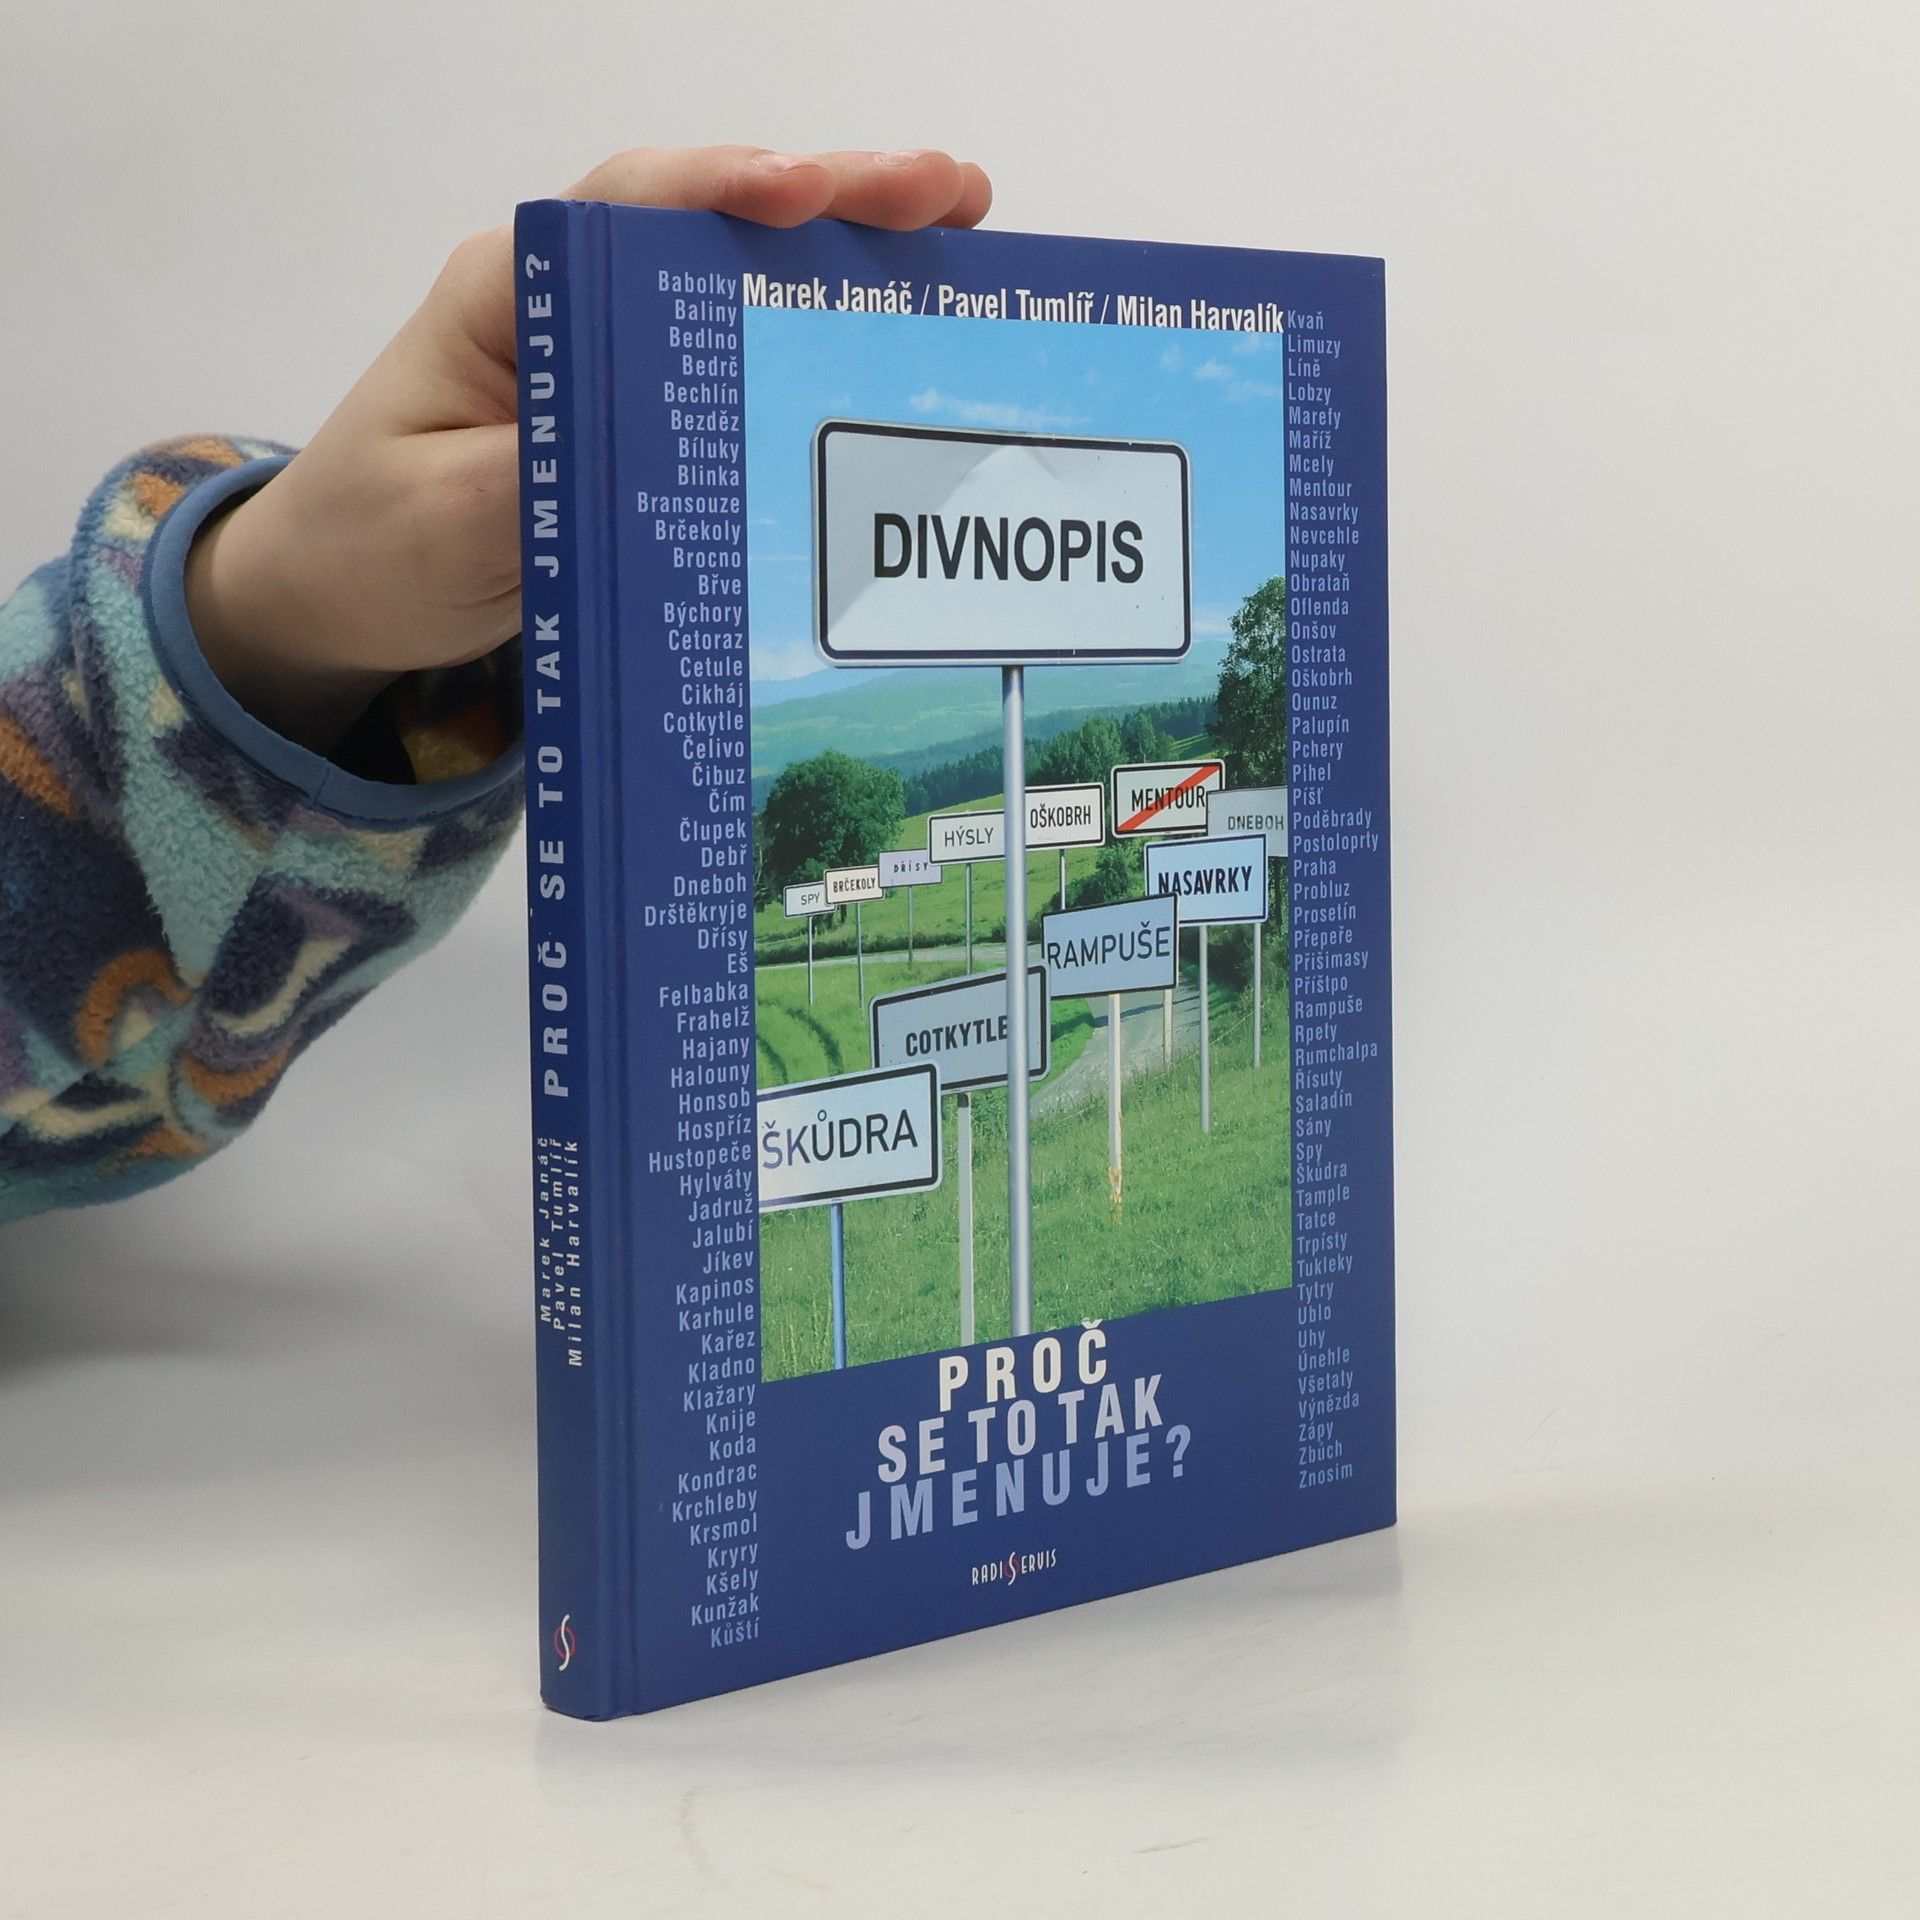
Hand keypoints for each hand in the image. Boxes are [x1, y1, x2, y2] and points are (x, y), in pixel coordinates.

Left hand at [185, 146, 992, 753]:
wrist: (346, 599)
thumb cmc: (371, 542)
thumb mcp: (439, 521)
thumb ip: (527, 482)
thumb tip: (635, 459)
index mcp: (513, 297)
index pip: (629, 208)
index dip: (725, 187)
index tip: (806, 193)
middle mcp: (578, 306)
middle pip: (715, 224)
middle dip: (837, 200)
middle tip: (951, 195)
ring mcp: (622, 361)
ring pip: (747, 285)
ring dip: (853, 258)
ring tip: (964, 238)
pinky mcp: (650, 421)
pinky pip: (748, 366)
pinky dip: (827, 343)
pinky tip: (903, 342)